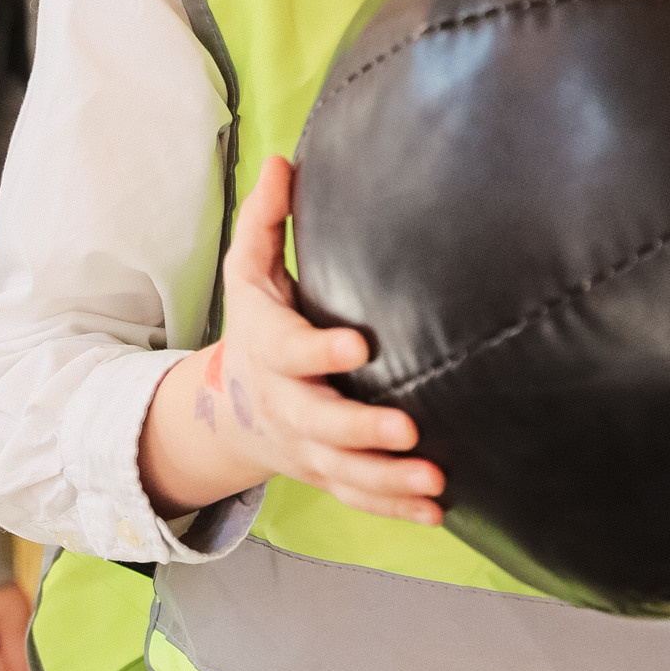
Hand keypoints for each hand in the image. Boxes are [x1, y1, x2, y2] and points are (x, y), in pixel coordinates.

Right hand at [140, 155, 444, 527]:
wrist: (233, 407)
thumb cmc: (257, 324)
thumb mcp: (249, 270)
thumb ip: (266, 219)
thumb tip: (282, 160)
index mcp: (269, 348)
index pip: (291, 351)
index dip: (322, 350)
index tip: (362, 345)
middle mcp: (287, 403)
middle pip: (319, 423)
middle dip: (362, 429)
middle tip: (408, 428)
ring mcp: (307, 446)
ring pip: (344, 471)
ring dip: (387, 479)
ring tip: (434, 479)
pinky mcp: (328, 473)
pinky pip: (359, 497)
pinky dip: (394, 509)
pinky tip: (436, 510)